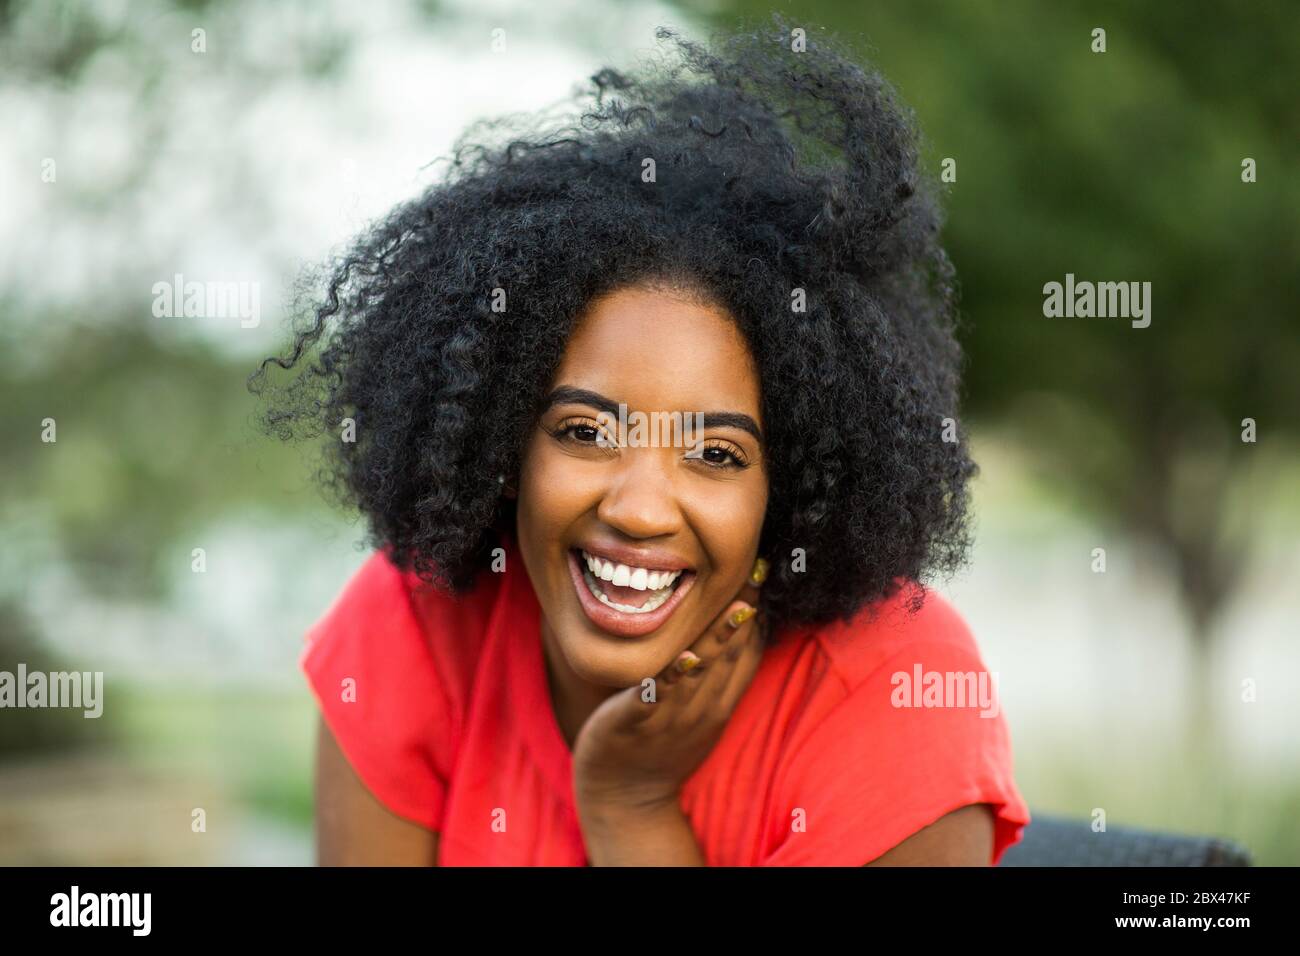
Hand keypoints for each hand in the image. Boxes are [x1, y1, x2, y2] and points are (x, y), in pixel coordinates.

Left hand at [572, 557, 768, 812]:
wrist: (626, 799)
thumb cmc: (660, 744)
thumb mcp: (701, 710)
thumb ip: (716, 672)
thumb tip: (733, 626)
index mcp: (719, 701)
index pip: (746, 651)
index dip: (758, 611)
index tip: (766, 570)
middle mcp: (702, 707)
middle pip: (729, 654)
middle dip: (744, 611)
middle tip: (759, 569)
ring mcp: (670, 716)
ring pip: (700, 671)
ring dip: (718, 638)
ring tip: (736, 605)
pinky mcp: (636, 724)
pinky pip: (655, 697)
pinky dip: (670, 678)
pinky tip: (682, 657)